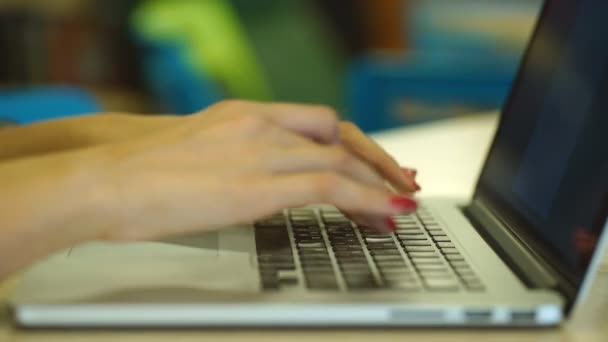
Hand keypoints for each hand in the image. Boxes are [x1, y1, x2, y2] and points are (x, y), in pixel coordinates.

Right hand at [97, 100, 418, 239]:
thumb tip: (259, 181)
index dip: (354, 143)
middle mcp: (259, 125)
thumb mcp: (200, 153)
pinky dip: (365, 198)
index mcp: (245, 114)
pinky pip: (328, 185)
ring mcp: (260, 152)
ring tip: (400, 206)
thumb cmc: (140, 173)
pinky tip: (385, 212)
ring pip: (341, 159)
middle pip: (339, 135)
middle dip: (376, 161)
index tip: (372, 162)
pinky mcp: (256, 186)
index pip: (318, 121)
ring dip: (378, 183)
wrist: (105, 180)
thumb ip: (237, 159)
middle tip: (400, 183)